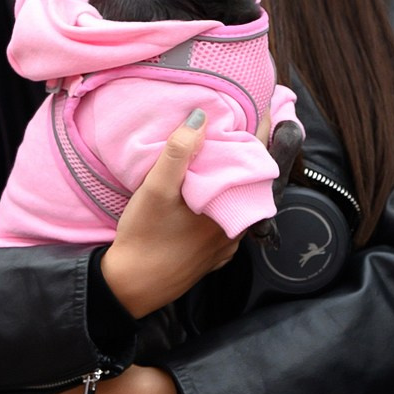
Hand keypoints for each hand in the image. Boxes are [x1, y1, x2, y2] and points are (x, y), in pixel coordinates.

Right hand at [101, 113, 240, 316]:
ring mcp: (227, 243)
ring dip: (238, 179)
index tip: (261, 106)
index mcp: (231, 206)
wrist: (132, 287)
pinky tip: (214, 196)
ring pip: (242, 203)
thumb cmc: (144, 238)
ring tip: (230, 155)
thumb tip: (201, 118)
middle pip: (251, 181)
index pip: (255, 159)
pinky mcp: (214, 256)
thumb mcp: (156, 190)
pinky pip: (230, 222)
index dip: (257, 130)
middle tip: (244, 125)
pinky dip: (227, 203)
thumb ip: (178, 153)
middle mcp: (237, 226)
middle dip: (249, 153)